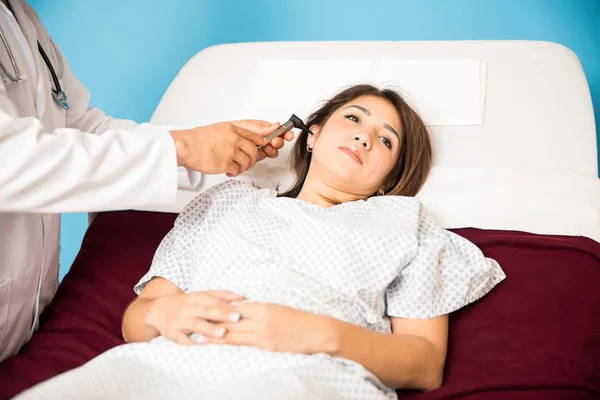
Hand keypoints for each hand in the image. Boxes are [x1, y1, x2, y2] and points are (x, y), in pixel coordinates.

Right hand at [145, 291, 244, 344]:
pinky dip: (192, 342)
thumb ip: (221, 296)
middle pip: (206, 311)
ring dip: (209, 329)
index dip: (227, 305)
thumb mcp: (200, 295)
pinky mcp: (172, 333)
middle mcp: (187, 308)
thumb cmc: (186, 303)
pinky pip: (182, 339)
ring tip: (222, 333)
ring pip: (196, 324)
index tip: (241, 309)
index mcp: (196, 297)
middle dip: (222, 315)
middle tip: (237, 318)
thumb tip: (242, 297)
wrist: (158, 310)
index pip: (213, 300)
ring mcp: (179, 320)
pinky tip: (203, 345)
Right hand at [169, 119, 293, 176]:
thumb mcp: (220, 129)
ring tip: (234, 167)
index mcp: (232, 128)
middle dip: (253, 159)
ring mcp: (230, 150)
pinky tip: (227, 170)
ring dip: (243, 166)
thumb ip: (237, 132)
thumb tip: (255, 139)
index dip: (265, 142)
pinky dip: (234, 172)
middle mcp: (233, 138)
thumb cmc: (200, 139)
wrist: (185, 146)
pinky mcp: (225, 162)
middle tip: (245, 162)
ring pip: (248, 161)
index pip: (256, 134)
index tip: (268, 146)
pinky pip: (238, 170)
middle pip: (255, 150)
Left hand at [207, 303, 334, 353]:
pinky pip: (245, 344)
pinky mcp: (267, 345)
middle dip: (212, 322)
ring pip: (234, 333)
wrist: (316, 331)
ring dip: (216, 335)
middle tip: (195, 322)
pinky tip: (220, 344)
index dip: (219, 309)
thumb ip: (260, 311)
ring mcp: (263, 333)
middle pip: (231, 320)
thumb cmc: (298, 320)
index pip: (236, 308)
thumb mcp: (277, 310)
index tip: (204, 309)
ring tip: (200, 335)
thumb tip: (243, 312)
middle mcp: (261, 318)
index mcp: (263, 307)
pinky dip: (230, 343)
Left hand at [232, 120, 294, 164]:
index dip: (284, 132)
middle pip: (277, 141)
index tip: (287, 135)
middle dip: (278, 142)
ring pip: (272, 150)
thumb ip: (261, 128)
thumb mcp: (246, 127)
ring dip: (272, 150)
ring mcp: (259, 147)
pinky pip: (263, 157)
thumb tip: (276, 125)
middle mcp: (262, 137)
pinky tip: (261, 154)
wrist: (216, 143)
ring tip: (267, 149)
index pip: (277, 129)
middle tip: (275, 142)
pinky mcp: (255, 156)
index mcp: (261, 127)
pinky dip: (264, 156)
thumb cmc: (228, 131)